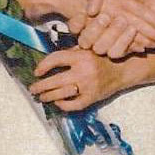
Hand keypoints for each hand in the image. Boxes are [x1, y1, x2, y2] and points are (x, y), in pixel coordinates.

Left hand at [29, 46, 143, 110]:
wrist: (122, 70)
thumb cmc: (101, 58)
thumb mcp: (86, 49)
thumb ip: (69, 54)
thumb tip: (47, 62)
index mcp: (81, 56)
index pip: (55, 59)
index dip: (42, 66)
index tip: (36, 72)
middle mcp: (83, 71)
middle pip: (54, 80)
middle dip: (40, 86)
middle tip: (32, 89)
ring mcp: (88, 86)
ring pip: (61, 94)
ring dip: (48, 96)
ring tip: (41, 96)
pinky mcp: (92, 98)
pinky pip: (73, 105)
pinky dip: (63, 105)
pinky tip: (57, 102)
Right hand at [72, 0, 154, 57]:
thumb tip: (90, 11)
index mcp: (97, 8)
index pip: (77, 24)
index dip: (76, 24)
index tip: (84, 18)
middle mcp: (104, 23)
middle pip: (89, 40)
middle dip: (100, 31)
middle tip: (116, 18)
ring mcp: (117, 35)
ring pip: (106, 49)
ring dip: (118, 39)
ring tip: (133, 27)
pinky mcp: (130, 44)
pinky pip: (123, 53)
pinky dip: (132, 45)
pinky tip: (142, 36)